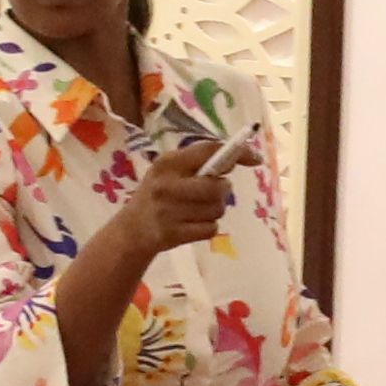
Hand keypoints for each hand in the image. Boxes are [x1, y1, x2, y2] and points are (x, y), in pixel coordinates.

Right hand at [92, 136, 250, 277]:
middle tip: (215, 193)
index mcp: (167, 163)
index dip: (237, 153)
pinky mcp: (173, 234)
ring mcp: (169, 211)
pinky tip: (193, 225)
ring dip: (215, 210)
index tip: (255, 158)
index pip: (209, 150)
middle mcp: (166, 185)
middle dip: (223, 190)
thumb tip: (240, 156)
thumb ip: (197, 163)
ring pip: (217, 209)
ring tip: (198, 210)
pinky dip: (209, 228)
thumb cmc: (157, 195)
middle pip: (217, 186)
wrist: (131, 231)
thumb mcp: (168, 171)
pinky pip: (211, 228)